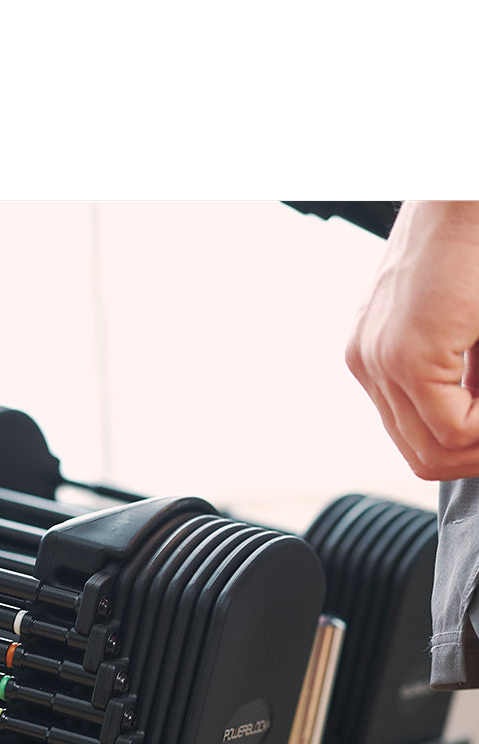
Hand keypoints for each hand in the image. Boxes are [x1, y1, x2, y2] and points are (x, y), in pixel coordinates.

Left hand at [346, 200, 478, 479]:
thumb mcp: (466, 329)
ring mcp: (380, 360)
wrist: (465, 196)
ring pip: (434, 451)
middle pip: (420, 454)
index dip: (469, 449)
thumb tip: (476, 426)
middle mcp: (367, 362)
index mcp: (376, 356)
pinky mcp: (407, 355)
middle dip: (477, 457)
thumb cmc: (474, 250)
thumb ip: (465, 376)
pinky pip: (452, 428)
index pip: (416, 437)